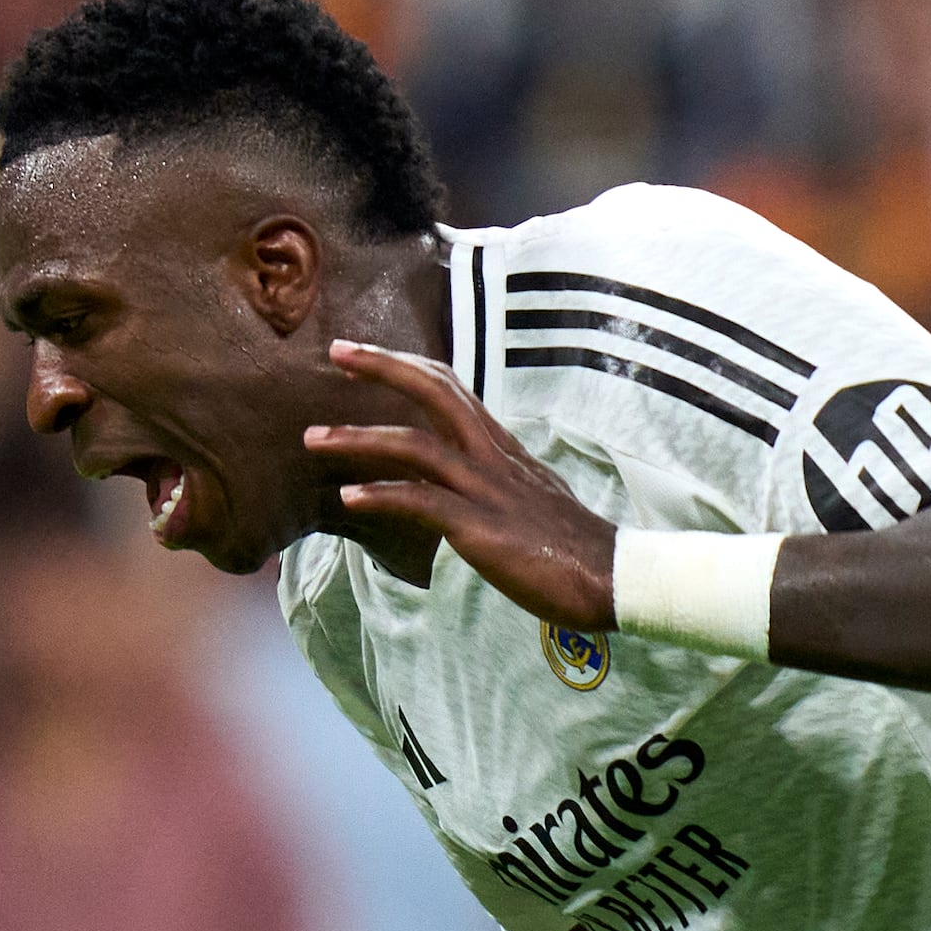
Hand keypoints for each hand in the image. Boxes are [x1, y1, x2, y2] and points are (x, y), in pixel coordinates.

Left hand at [311, 341, 614, 633]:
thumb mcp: (537, 498)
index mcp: (505, 449)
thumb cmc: (577, 548)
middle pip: (435, 392)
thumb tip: (472, 486)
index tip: (362, 355)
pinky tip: (348, 498)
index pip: (453, 388)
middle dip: (382, 367)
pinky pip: (422, 502)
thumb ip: (501, 482)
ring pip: (415, 445)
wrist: (617, 579)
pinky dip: (382, 495)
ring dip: (358, 440)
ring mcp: (488, 491)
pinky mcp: (482, 528)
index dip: (406, 365)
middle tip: (335, 351)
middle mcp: (494, 458)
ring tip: (314, 439)